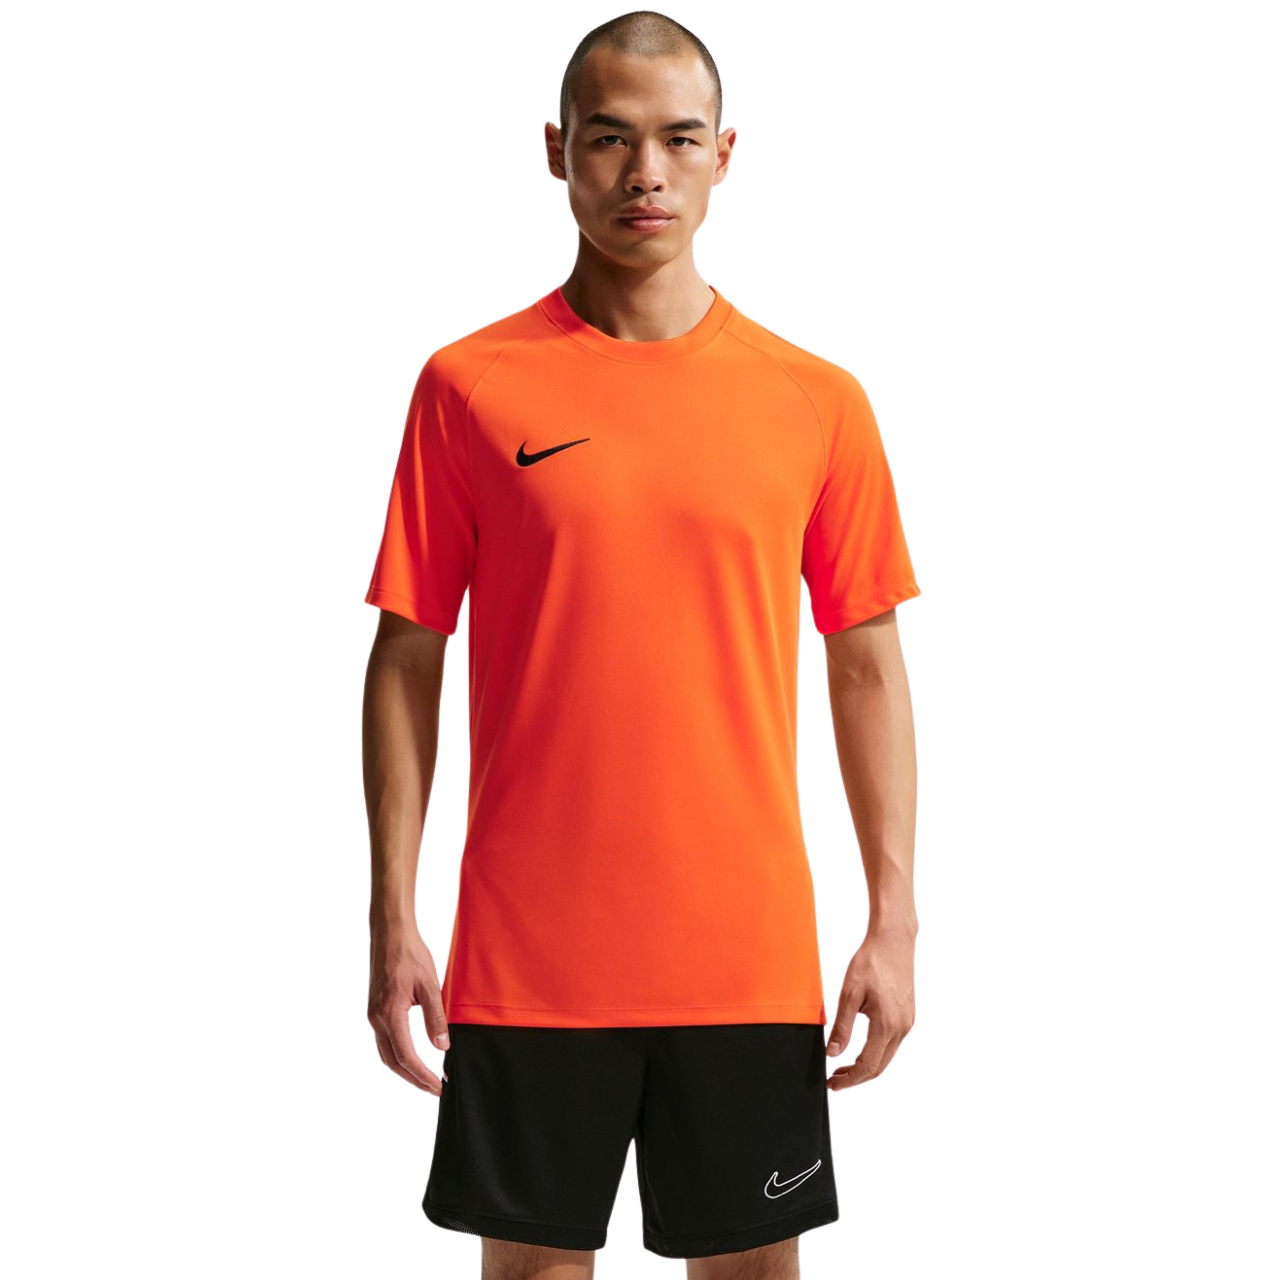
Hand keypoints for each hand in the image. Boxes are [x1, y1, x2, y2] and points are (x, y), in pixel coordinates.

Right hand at [367, 927, 449, 1094]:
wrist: (390, 933)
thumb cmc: (410, 954)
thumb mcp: (430, 985)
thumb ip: (436, 1017)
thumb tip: (442, 1047)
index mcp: (389, 1014)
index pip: (406, 1057)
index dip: (422, 1076)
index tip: (438, 1086)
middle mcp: (376, 1019)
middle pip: (392, 1062)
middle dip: (413, 1079)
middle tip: (434, 1088)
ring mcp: (373, 1014)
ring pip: (386, 1053)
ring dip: (404, 1070)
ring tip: (424, 1078)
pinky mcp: (375, 1009)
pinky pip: (384, 1040)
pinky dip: (397, 1054)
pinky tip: (411, 1056)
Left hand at [825, 927, 914, 1089]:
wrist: (893, 941)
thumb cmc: (871, 962)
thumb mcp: (849, 993)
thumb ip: (842, 1027)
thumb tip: (833, 1054)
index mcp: (887, 1025)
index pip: (868, 1066)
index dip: (849, 1080)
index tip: (832, 1084)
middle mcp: (902, 1028)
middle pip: (880, 1067)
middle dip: (856, 1077)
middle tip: (834, 1080)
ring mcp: (907, 1023)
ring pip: (887, 1056)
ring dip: (866, 1066)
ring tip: (842, 1067)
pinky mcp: (908, 1016)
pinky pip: (892, 1043)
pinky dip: (876, 1053)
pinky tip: (860, 1049)